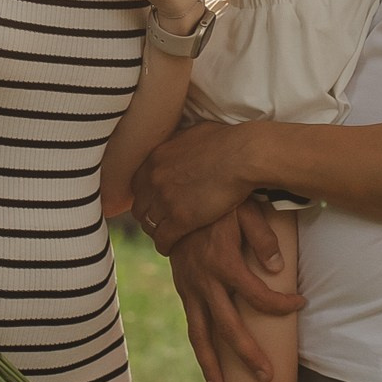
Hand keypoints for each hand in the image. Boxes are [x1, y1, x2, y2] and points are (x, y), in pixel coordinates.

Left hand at [133, 117, 261, 248]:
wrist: (244, 156)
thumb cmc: (227, 141)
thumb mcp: (192, 133)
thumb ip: (177, 143)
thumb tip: (177, 144)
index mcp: (155, 158)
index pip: (137, 185)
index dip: (147, 196)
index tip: (156, 203)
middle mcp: (154, 179)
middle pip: (140, 207)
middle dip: (149, 216)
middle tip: (160, 222)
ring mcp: (165, 199)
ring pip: (149, 225)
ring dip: (157, 232)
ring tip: (166, 237)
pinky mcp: (180, 219)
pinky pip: (163, 239)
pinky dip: (165, 245)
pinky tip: (171, 248)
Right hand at [168, 206, 300, 381]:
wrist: (174, 193)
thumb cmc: (218, 198)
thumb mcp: (244, 208)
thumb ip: (262, 237)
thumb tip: (278, 268)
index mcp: (223, 261)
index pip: (259, 295)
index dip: (282, 304)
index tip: (301, 303)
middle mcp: (204, 280)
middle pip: (229, 327)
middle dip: (248, 355)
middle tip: (267, 379)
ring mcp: (189, 287)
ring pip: (200, 334)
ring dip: (211, 365)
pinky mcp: (182, 288)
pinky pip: (191, 323)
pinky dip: (200, 346)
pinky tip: (209, 364)